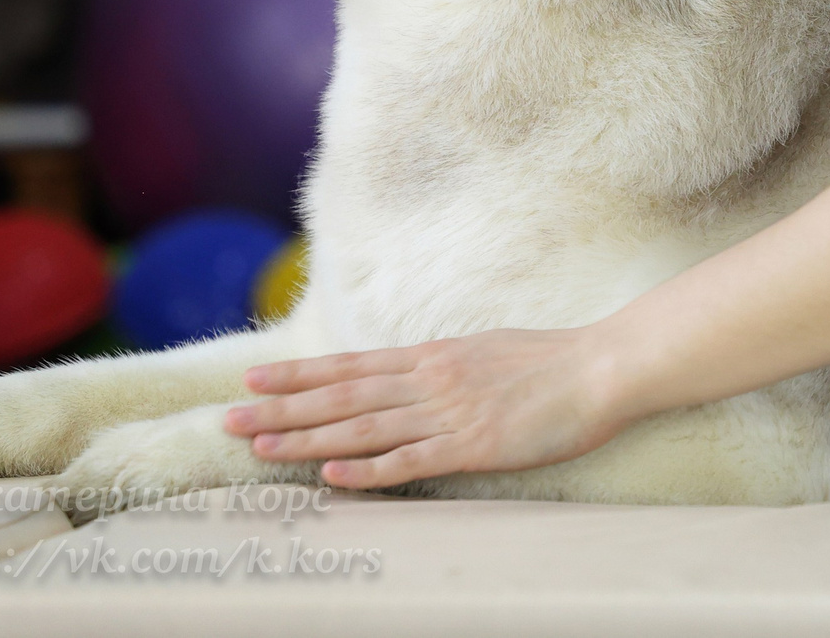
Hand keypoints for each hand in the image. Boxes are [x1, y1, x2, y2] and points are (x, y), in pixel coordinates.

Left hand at [224, 327, 631, 487]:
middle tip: (228, 420)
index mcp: (433, 357)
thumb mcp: (485, 350)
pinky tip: (331, 478)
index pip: (350, 367)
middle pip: (342, 398)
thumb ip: (443, 366)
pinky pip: (410, 462)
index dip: (297, 375)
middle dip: (281, 410)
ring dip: (307, 440)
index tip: (251, 379)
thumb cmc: (550, 361)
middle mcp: (430, 381)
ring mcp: (449, 414)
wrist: (602, 368)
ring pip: (363, 429)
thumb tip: (410, 372)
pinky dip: (367, 471)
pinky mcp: (473, 446)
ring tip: (259, 448)